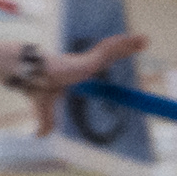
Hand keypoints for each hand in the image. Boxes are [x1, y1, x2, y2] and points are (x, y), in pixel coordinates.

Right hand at [27, 31, 145, 131]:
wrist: (30, 77)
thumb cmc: (36, 86)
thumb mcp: (45, 107)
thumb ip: (47, 120)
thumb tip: (40, 135)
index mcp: (79, 70)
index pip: (100, 61)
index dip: (113, 56)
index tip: (123, 52)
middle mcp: (86, 63)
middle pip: (111, 54)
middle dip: (126, 48)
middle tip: (143, 42)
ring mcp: (89, 60)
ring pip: (113, 50)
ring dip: (129, 44)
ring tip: (146, 40)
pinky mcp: (91, 60)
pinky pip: (109, 51)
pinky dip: (122, 45)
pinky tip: (134, 40)